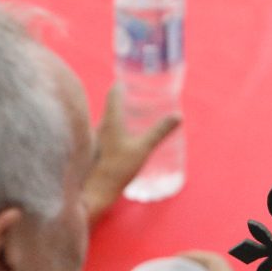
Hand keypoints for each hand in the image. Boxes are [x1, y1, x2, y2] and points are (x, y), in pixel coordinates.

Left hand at [83, 88, 182, 217]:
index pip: (113, 94)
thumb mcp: (143, 149)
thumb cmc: (117, 168)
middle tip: (137, 96)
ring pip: (107, 120)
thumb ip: (159, 132)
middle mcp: (100, 125)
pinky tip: (125, 137)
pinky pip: (106, 132)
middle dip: (123, 99)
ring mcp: (96, 138)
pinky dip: (116, 128)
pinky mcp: (95, 150)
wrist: (94, 192)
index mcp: (110, 120)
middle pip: (110, 105)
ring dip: (119, 114)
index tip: (130, 79)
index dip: (122, 84)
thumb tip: (178, 116)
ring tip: (134, 115)